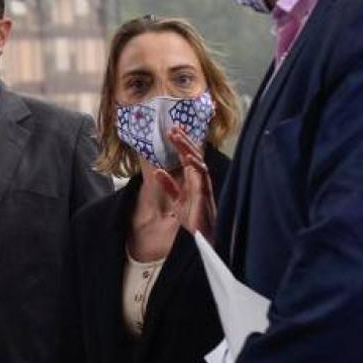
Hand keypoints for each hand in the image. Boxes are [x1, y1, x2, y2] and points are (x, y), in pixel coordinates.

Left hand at [157, 126, 215, 241]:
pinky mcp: (205, 191)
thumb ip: (168, 185)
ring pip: (197, 160)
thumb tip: (157, 171)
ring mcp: (203, 183)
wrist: (202, 234)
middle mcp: (199, 177)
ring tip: (177, 137)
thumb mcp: (175, 199)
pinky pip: (202, 175)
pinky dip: (195, 165)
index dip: (180, 143)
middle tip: (172, 128)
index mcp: (192, 178)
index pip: (186, 156)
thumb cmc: (193, 217)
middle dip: (183, 140)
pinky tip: (188, 157)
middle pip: (192, 154)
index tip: (172, 131)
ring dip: (187, 148)